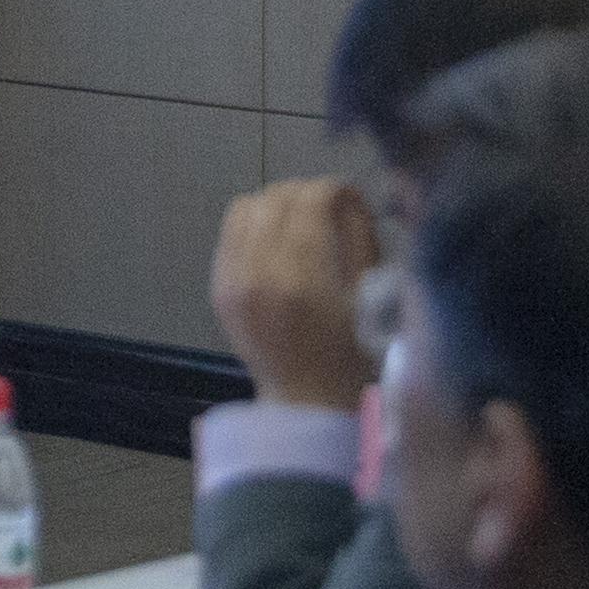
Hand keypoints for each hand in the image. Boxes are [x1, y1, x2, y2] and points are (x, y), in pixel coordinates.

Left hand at [211, 175, 385, 410]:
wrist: (305, 400)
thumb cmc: (350, 352)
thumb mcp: (370, 295)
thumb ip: (361, 237)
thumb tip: (349, 197)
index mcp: (302, 278)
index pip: (309, 201)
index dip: (333, 188)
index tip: (349, 196)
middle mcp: (259, 274)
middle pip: (276, 198)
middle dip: (306, 192)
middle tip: (328, 206)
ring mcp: (232, 280)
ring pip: (246, 207)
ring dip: (276, 204)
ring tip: (299, 219)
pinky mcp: (218, 288)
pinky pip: (230, 232)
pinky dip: (253, 225)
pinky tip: (275, 239)